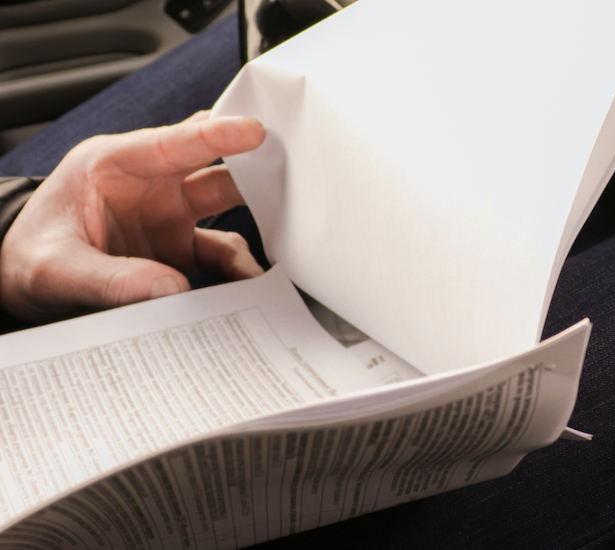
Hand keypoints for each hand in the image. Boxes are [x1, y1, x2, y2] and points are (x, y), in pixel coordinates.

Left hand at [1, 111, 266, 322]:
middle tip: (292, 176)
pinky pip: (221, 252)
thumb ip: (109, 278)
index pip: (175, 142)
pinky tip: (250, 284)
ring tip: (281, 239)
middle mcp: (148, 185)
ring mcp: (167, 216)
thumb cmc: (24, 258)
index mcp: (113, 166)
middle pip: (214, 167)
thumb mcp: (53, 267)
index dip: (218, 134)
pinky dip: (239, 269)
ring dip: (255, 222)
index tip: (255, 130)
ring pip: (227, 208)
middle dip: (254, 169)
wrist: (14, 280)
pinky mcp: (178, 248)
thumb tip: (170, 290)